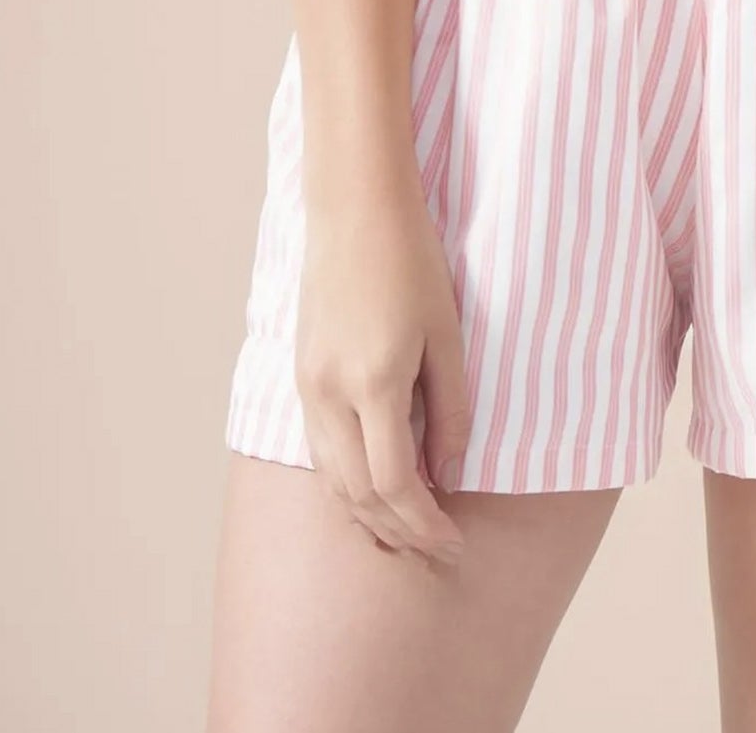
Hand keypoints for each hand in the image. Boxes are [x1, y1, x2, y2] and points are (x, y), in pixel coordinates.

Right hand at [293, 181, 473, 564]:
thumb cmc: (412, 260)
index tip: (454, 541)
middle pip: (358, 495)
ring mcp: (309, 385)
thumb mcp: (448, 332)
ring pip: (332, 479)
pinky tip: (374, 487)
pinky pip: (320, 450)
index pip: (396, 485)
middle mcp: (331, 394)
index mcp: (375, 384)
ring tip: (409, 530)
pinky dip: (346, 481)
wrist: (355, 208)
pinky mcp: (301, 373)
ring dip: (368, 514)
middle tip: (438, 547)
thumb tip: (448, 469)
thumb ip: (450, 406)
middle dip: (399, 531)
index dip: (426, 523)